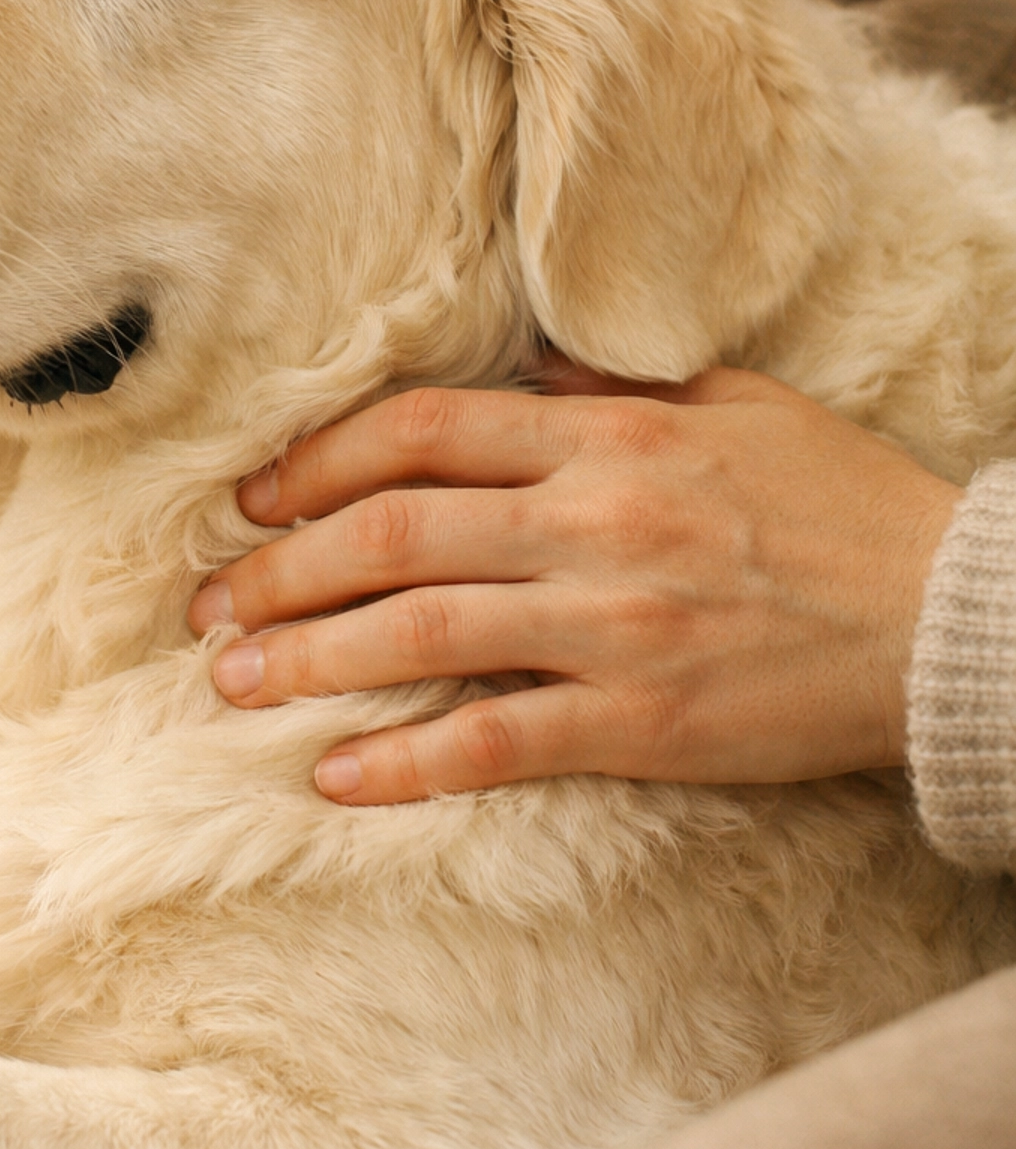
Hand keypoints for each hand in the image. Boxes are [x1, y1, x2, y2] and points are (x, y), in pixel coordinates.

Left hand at [186, 372, 961, 805]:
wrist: (947, 615)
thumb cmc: (839, 501)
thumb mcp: (732, 403)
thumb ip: (613, 388)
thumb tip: (521, 371)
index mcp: (606, 436)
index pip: (422, 432)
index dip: (319, 461)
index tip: (254, 496)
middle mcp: (591, 518)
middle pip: (390, 531)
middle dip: (280, 566)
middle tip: (206, 601)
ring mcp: (612, 621)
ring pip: (420, 630)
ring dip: (309, 656)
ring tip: (232, 680)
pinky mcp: (640, 719)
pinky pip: (497, 740)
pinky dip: (407, 761)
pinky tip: (337, 777)